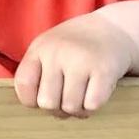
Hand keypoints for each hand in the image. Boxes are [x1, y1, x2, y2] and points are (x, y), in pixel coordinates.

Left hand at [14, 15, 137, 117]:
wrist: (114, 29)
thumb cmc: (76, 47)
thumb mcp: (48, 49)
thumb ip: (36, 74)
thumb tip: (33, 106)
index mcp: (40, 48)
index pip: (24, 84)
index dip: (31, 100)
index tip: (42, 96)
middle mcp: (58, 53)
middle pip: (47, 102)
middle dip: (57, 109)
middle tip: (66, 99)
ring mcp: (81, 61)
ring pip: (70, 107)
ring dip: (77, 110)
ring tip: (81, 97)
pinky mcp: (104, 70)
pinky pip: (92, 105)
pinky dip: (93, 106)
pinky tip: (94, 93)